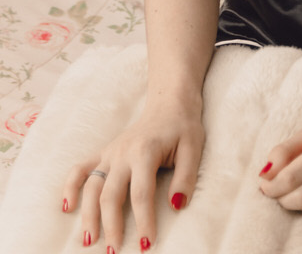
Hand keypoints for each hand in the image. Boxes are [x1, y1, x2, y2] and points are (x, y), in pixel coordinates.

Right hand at [61, 100, 204, 250]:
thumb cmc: (183, 127)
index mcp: (145, 151)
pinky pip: (81, 168)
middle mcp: (123, 152)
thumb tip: (176, 206)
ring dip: (88, 214)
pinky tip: (67, 207)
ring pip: (92, 186)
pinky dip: (70, 186)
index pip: (141, 194)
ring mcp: (110, 152)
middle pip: (111, 194)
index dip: (143, 221)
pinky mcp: (104, 152)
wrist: (169, 102)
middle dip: (111, 225)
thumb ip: (185, 177)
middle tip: (114, 251)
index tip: (146, 244)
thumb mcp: (193, 148)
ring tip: (89, 241)